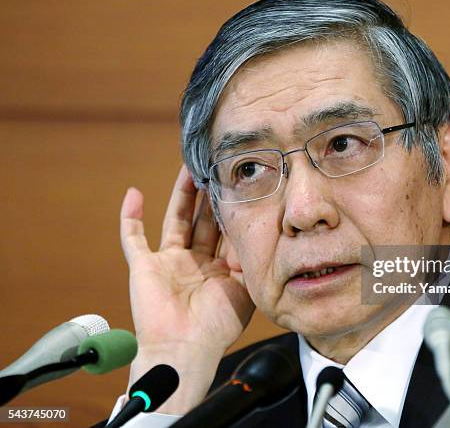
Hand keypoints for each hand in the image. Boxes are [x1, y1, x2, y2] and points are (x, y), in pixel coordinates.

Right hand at [120, 165, 254, 411]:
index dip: (231, 208)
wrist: (185, 349)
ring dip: (180, 195)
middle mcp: (195, 262)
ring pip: (175, 220)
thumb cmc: (217, 326)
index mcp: (219, 268)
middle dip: (209, 195)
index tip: (238, 184)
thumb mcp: (243, 287)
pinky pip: (133, 238)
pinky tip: (133, 193)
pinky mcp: (144, 266)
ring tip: (188, 167)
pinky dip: (130, 217)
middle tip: (215, 167)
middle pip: (203, 219)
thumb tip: (253, 229)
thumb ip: (246, 258)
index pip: (226, 230)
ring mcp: (169, 263)